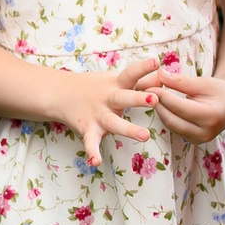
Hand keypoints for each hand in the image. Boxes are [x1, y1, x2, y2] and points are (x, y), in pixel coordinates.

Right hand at [48, 55, 158, 170]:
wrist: (60, 93)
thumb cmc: (97, 87)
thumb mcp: (117, 80)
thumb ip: (140, 80)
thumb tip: (165, 75)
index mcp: (116, 84)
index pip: (130, 74)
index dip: (143, 68)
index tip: (156, 62)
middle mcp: (107, 98)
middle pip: (123, 98)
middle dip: (138, 98)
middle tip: (155, 98)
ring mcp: (97, 115)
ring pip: (113, 122)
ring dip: (128, 129)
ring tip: (144, 136)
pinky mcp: (88, 129)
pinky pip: (90, 142)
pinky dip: (92, 152)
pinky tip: (96, 162)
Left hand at [134, 60, 224, 144]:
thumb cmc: (220, 89)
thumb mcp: (203, 82)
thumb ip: (181, 80)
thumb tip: (159, 74)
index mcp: (211, 116)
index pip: (179, 107)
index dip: (162, 95)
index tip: (149, 84)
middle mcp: (206, 132)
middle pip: (172, 119)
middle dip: (157, 104)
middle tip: (145, 89)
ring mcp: (200, 139)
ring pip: (170, 125)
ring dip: (159, 110)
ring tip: (150, 95)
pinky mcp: (194, 141)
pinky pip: (174, 128)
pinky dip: (166, 115)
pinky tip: (160, 103)